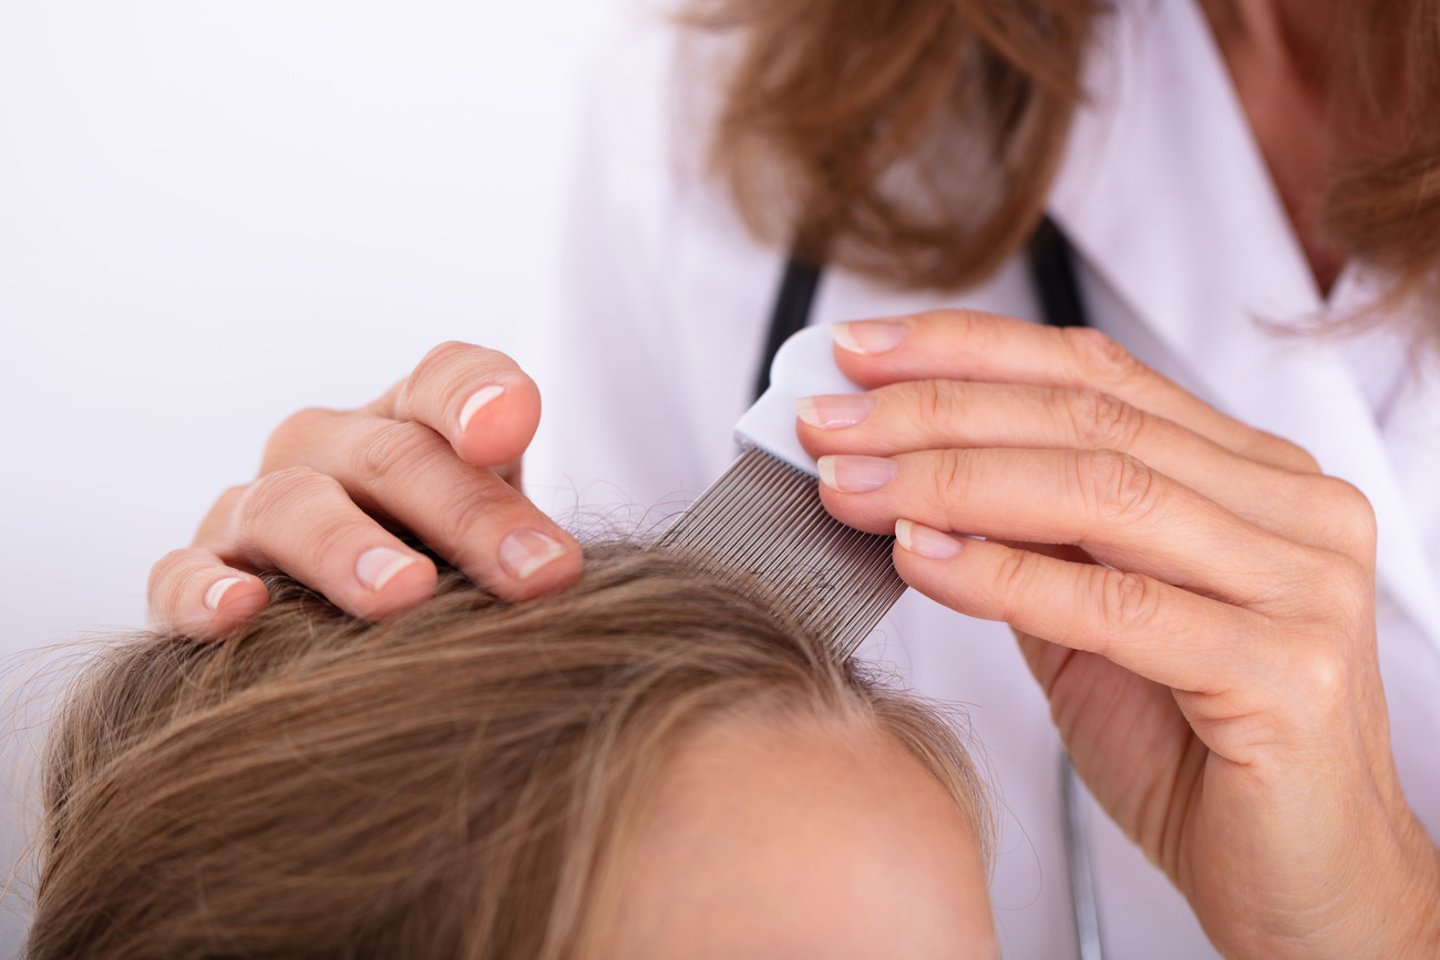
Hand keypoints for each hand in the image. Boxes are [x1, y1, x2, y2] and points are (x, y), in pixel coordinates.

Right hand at [148, 342, 582, 636]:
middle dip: (468, 516)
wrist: (360, 634)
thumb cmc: (451, 575)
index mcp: (412, 423)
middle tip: (534, 574)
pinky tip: (241, 610)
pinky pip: (181, 572)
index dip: (477, 397)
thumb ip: (529, 537)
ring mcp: (258, 507)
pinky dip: (204, 588)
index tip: (511, 431)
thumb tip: (556, 569)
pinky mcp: (200, 573)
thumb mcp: (505, 542)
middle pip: (392, 457)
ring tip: (405, 595)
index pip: (445, 381)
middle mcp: (329, 449)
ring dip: (347, 549)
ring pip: (291, 506)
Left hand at [797, 312, 1439, 957]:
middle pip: (1086, 420)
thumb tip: (904, 470)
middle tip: (827, 425)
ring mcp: (1300, 583)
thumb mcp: (1098, 621)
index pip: (1095, 372)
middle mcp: (1291, 508)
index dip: (967, 352)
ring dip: (950, 480)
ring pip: (1101, 491)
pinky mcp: (1285, 670)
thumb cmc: (1199, 750)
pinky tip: (920, 557)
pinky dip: (1003, 575)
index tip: (860, 353)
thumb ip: (1032, 539)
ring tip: (852, 488)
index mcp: (1254, 476)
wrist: (1303, 882)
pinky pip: (1117, 605)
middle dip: (934, 412)